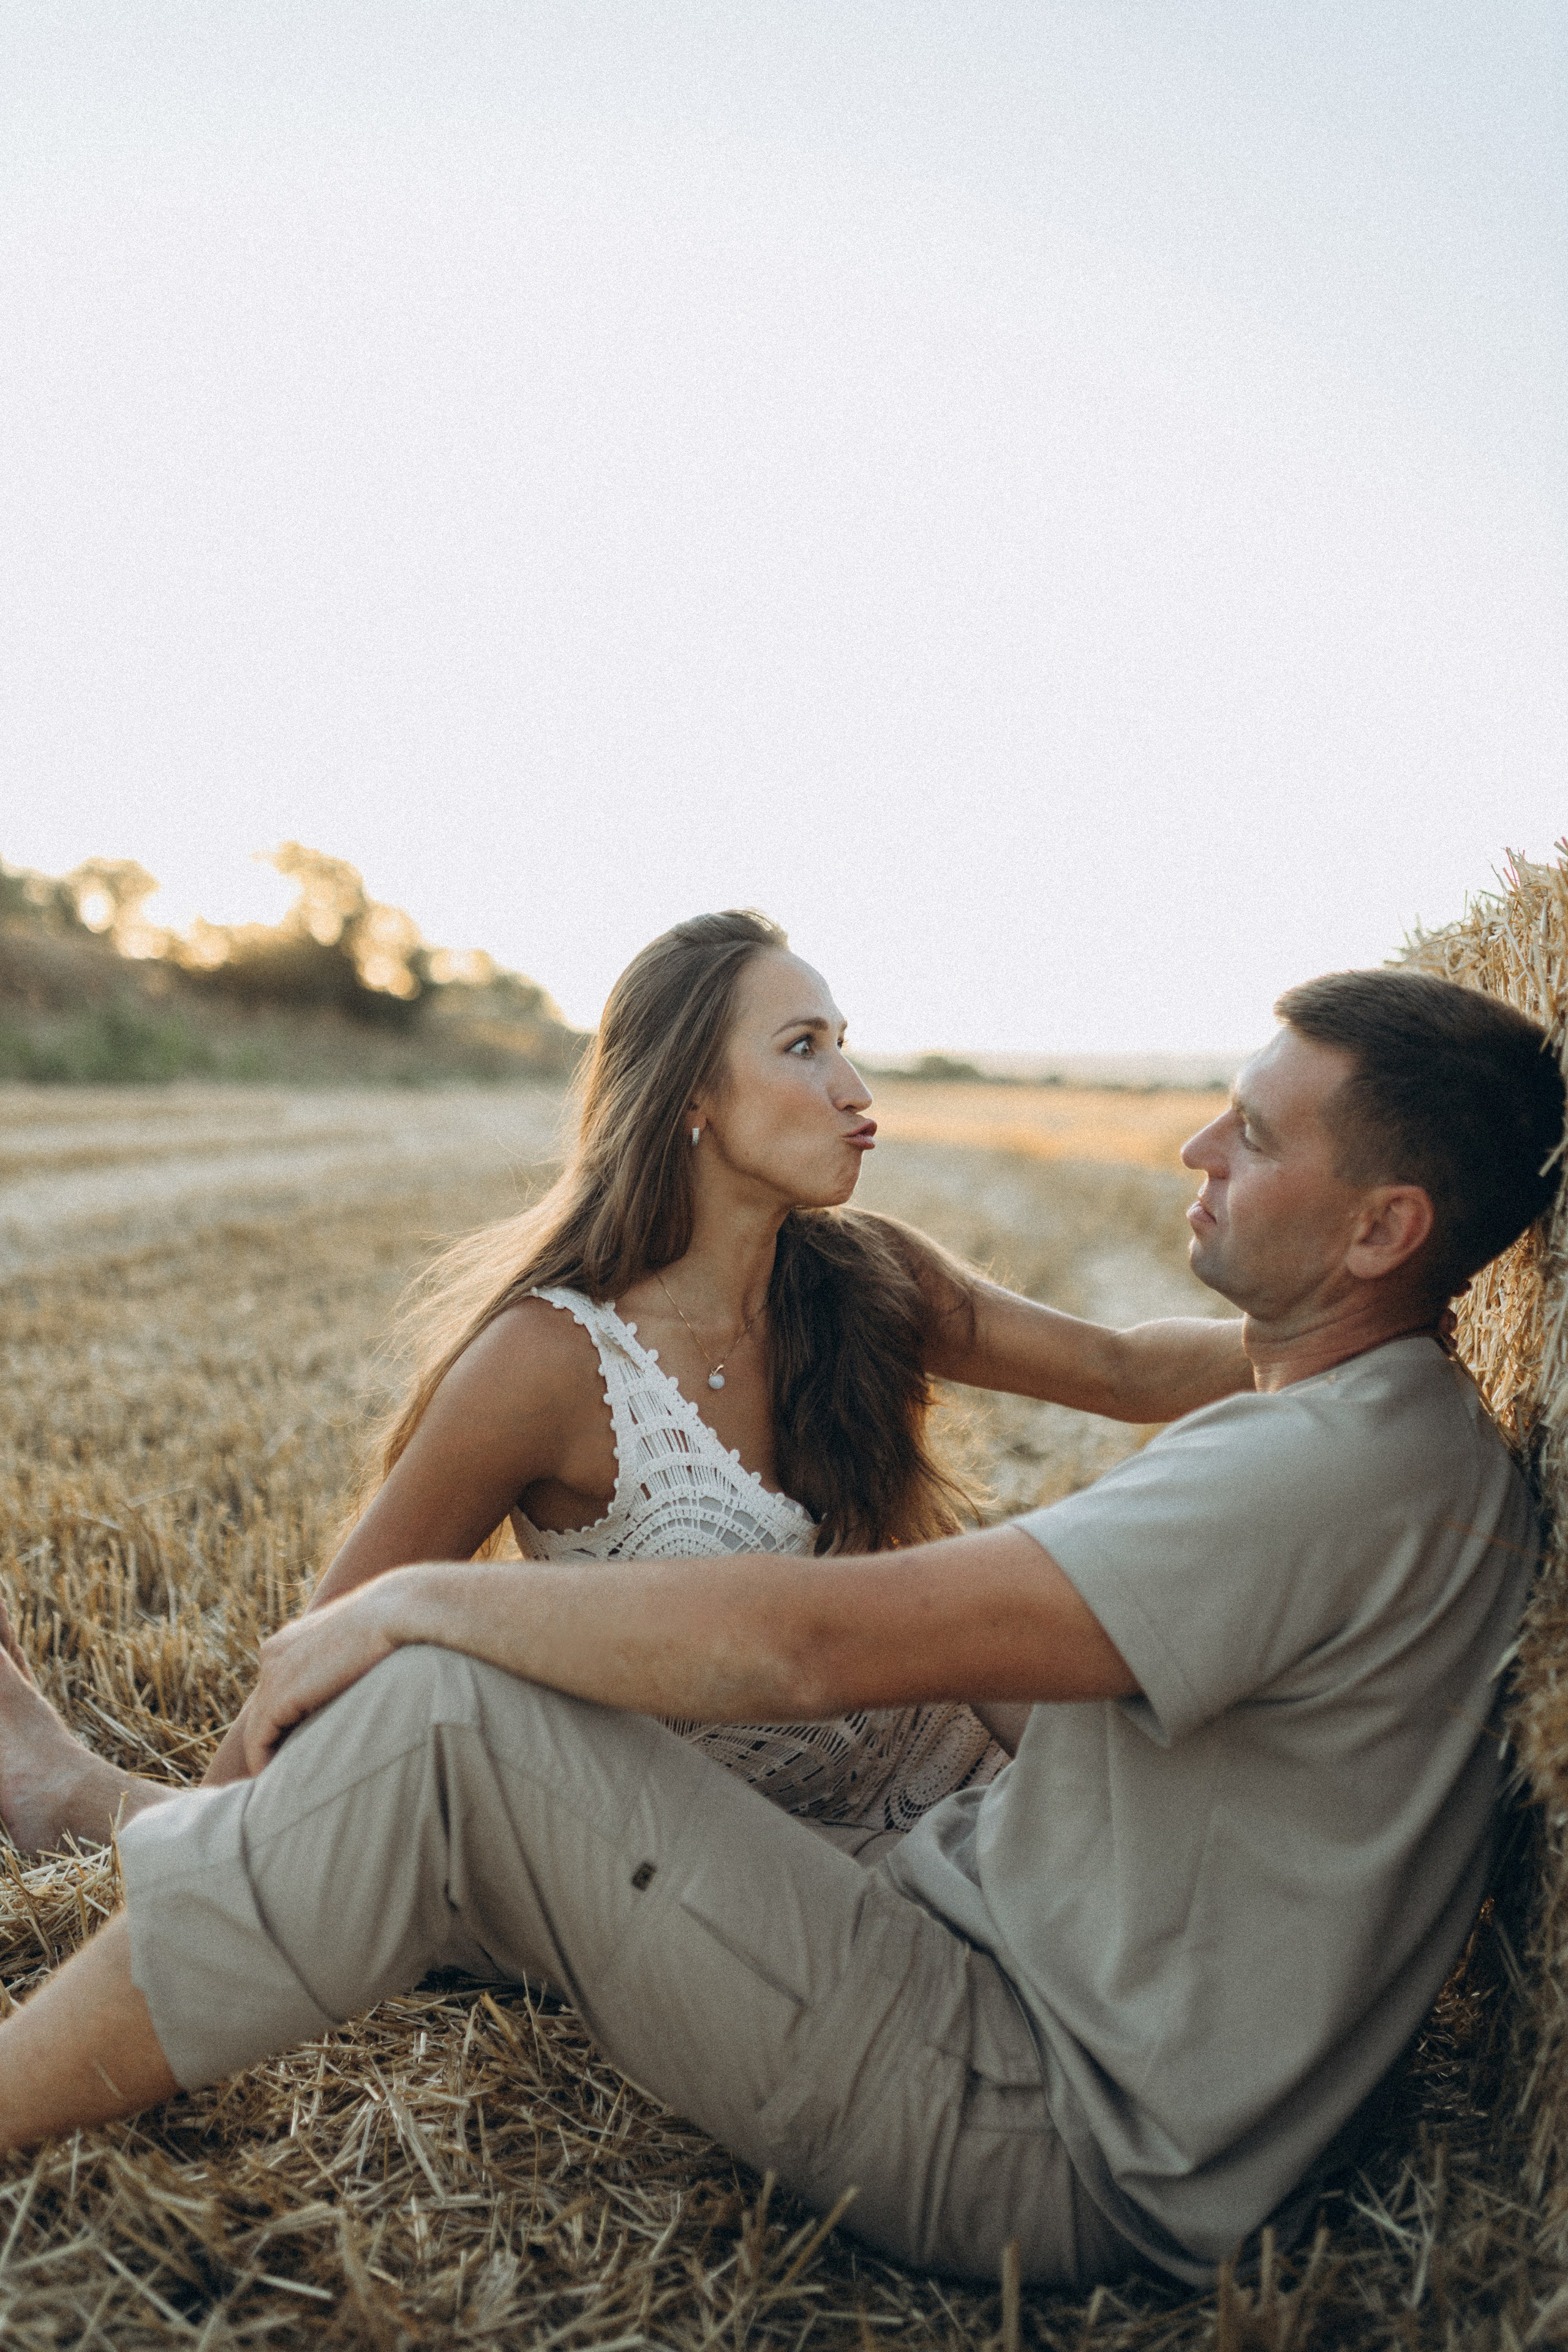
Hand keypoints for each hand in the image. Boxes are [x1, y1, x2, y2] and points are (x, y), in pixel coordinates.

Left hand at [244, 1573, 413, 1772]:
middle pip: (267, 1710)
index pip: (281, 1691)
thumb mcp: (362, 1645)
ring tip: (290, 1788)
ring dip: (272, 1758)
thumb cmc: (397, 1625)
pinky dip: (267, 1765)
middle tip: (294, 1777)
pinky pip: (259, 1743)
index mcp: (291, 1640)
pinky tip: (288, 1787)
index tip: (304, 1750)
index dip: (288, 1723)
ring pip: (259, 1729)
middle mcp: (273, 1654)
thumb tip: (360, 1696)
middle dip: (277, 1741)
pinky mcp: (277, 1696)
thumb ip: (346, 1668)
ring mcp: (271, 1673)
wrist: (397, 1612)